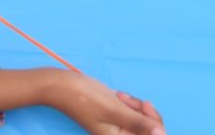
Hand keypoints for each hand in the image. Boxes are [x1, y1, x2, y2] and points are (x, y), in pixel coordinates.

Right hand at [49, 72, 164, 134]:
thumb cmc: (84, 98)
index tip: (145, 105)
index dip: (154, 122)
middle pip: (148, 129)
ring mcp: (118, 125)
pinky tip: (118, 95)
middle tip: (128, 100)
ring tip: (119, 95)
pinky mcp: (114, 115)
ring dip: (135, 104)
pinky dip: (128, 102)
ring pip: (141, 118)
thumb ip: (138, 123)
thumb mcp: (114, 110)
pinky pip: (131, 111)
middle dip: (143, 111)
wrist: (60, 85)